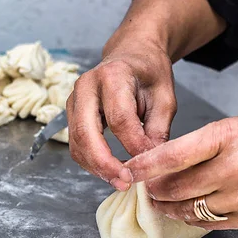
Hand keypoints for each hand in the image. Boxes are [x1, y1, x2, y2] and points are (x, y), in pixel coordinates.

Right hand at [67, 39, 176, 189]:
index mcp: (113, 75)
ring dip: (96, 167)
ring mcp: (74, 99)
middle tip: (125, 182)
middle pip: (86, 132)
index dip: (134, 146)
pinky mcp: (72, 113)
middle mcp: (86, 85)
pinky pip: (76, 144)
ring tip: (121, 181)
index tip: (150, 163)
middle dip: (104, 163)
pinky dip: (91, 162)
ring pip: (76, 142)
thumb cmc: (150, 72)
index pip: (120, 119)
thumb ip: (158, 129)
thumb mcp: (165, 97)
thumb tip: (149, 161)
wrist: (133, 54)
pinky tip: (110, 170)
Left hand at [124, 109, 237, 229]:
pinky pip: (211, 222)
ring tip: (161, 200)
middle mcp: (237, 168)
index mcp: (228, 136)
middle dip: (155, 189)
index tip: (129, 169)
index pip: (176, 154)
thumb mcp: (233, 125)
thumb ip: (199, 145)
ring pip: (192, 209)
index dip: (147, 165)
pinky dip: (192, 217)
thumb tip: (162, 165)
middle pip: (179, 188)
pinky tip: (185, 210)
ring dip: (170, 206)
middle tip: (147, 186)